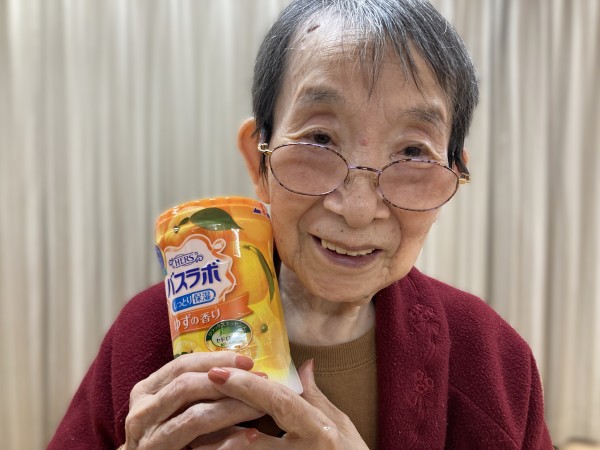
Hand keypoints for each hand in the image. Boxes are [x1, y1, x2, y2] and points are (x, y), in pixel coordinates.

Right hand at [121, 352, 265, 449]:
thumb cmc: (169, 433)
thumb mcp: (173, 405)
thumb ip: (196, 388)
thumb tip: (240, 368)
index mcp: (145, 391)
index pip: (182, 365)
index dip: (216, 360)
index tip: (247, 362)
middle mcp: (141, 414)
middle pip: (187, 387)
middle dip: (227, 382)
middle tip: (260, 381)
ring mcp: (150, 441)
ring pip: (195, 417)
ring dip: (232, 409)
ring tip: (260, 406)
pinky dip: (230, 442)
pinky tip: (251, 435)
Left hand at [198, 359, 368, 448]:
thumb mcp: (340, 426)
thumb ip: (316, 397)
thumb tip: (303, 366)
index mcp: (317, 429)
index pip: (277, 401)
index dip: (246, 385)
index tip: (219, 372)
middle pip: (250, 433)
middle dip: (219, 418)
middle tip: (191, 406)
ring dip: (216, 448)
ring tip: (191, 437)